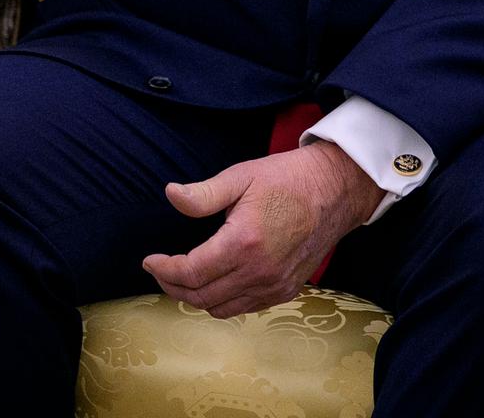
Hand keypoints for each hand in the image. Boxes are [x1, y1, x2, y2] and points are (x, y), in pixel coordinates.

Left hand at [140, 142, 383, 317]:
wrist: (334, 191)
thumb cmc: (287, 180)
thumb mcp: (240, 176)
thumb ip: (203, 194)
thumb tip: (170, 194)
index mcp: (244, 243)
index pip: (192, 272)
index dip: (164, 269)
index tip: (149, 260)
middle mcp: (260, 271)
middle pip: (202, 296)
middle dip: (173, 286)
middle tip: (158, 270)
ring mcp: (275, 285)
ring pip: (221, 308)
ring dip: (195, 297)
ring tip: (179, 278)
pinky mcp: (286, 290)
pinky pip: (244, 308)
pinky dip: (221, 302)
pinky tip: (212, 283)